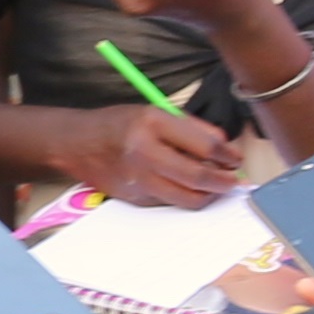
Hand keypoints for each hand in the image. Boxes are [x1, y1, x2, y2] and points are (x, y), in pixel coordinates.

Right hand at [78, 96, 247, 207]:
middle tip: (234, 180)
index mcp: (153, 123)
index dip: (227, 154)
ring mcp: (140, 178)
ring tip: (216, 186)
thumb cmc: (119, 124)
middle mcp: (145, 152)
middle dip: (223, 181)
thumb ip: (191, 127)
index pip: (204, 144)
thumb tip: (224, 146)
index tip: (236, 158)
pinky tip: (189, 187)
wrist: (78, 144)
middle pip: (198, 176)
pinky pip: (170, 201)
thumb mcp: (154, 112)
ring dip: (209, 194)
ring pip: (188, 197)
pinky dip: (185, 196)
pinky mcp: (136, 197)